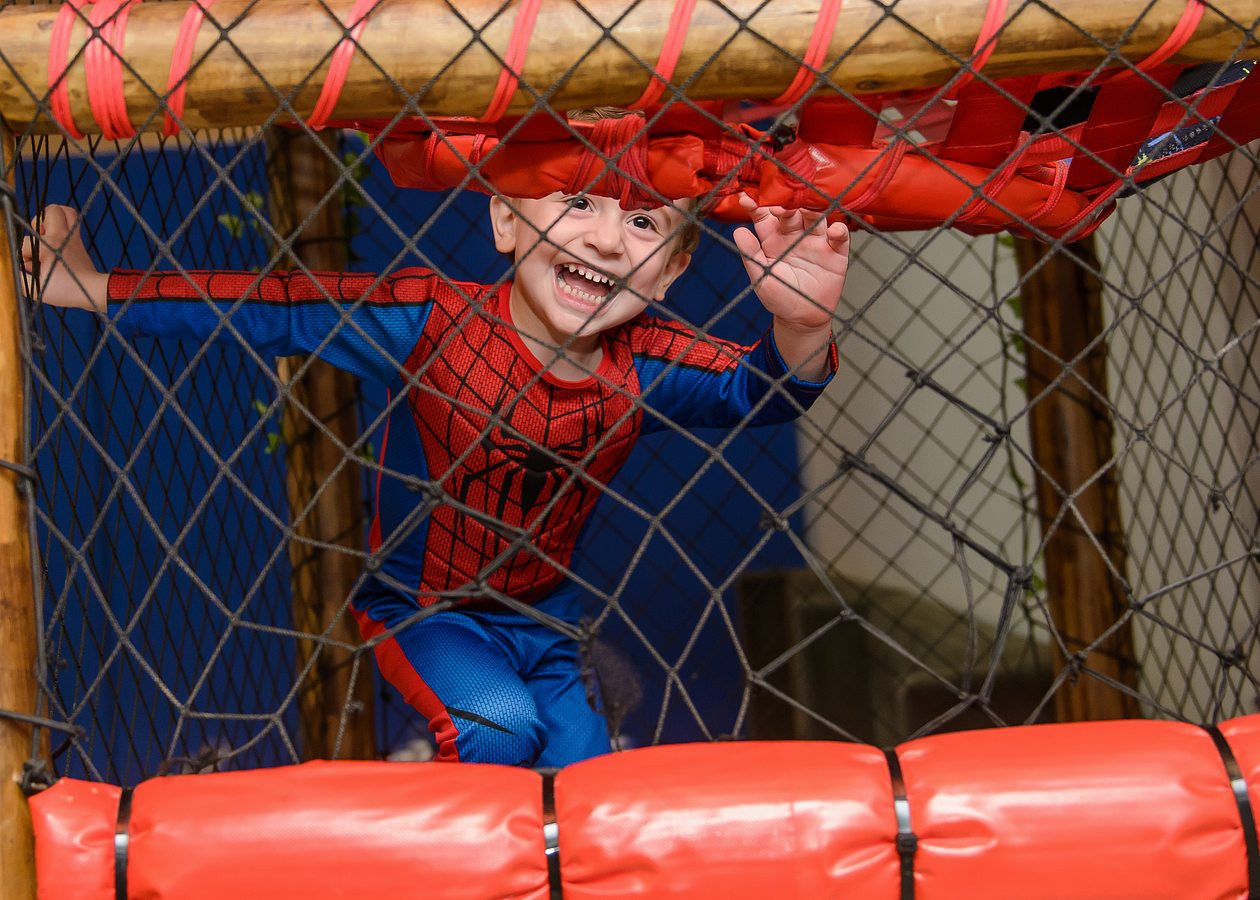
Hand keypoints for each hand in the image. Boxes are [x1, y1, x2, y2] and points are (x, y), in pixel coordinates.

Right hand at [21, 204, 107, 311]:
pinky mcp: (79, 241)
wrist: (93, 291)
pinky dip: (63, 224)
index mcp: (49, 247)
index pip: (27, 243)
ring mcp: (73, 237)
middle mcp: (62, 237)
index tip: (33, 268)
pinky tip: (57, 238)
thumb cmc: (67, 291)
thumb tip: (19, 268)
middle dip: (39, 221)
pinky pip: (73, 221)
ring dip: (53, 217)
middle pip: (51, 210)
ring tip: (47, 232)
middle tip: (39, 236)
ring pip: (66, 211)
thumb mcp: (37, 290)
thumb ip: (21, 279)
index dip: (25, 256)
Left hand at [733, 194, 848, 378]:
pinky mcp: (835, 252)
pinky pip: (840, 237)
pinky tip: (833, 230)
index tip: (747, 198)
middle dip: (787, 205)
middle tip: (782, 203)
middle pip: (793, 212)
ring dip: (813, 210)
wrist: (802, 318)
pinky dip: (839, 230)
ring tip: (808, 208)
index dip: (757, 206)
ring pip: (816, 218)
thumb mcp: (761, 278)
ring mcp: (816, 242)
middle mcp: (795, 236)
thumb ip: (751, 255)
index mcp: (774, 240)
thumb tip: (737, 231)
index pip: (766, 217)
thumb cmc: (779, 298)